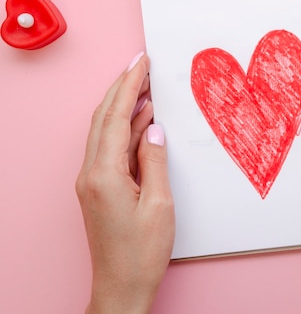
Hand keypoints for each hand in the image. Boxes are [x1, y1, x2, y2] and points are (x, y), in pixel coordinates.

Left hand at [76, 53, 174, 313]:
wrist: (121, 286)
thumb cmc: (142, 252)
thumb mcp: (160, 204)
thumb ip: (156, 161)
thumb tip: (154, 128)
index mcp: (104, 174)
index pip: (115, 117)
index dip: (129, 86)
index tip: (141, 63)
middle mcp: (91, 173)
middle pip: (104, 118)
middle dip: (123, 88)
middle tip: (142, 65)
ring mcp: (93, 181)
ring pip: (106, 131)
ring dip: (125, 107)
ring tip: (147, 86)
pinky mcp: (100, 188)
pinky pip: (111, 148)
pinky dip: (127, 130)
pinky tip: (143, 121)